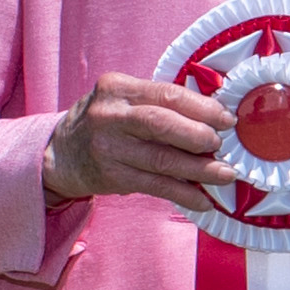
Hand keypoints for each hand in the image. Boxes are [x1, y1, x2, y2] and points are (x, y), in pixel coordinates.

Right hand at [44, 74, 231, 210]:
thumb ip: (161, 102)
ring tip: (226, 174)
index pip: (167, 94)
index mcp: (118, 88)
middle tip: (223, 146)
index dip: (203, 108)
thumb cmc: (107, 122)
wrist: (61, 153)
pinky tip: (203, 200)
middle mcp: (110, 116)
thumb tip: (217, 117)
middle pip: (163, 124)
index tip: (228, 120)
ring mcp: (108, 148)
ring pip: (162, 159)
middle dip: (200, 136)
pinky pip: (156, 186)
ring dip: (201, 170)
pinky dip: (184, 194)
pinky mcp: (111, 176)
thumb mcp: (124, 100)